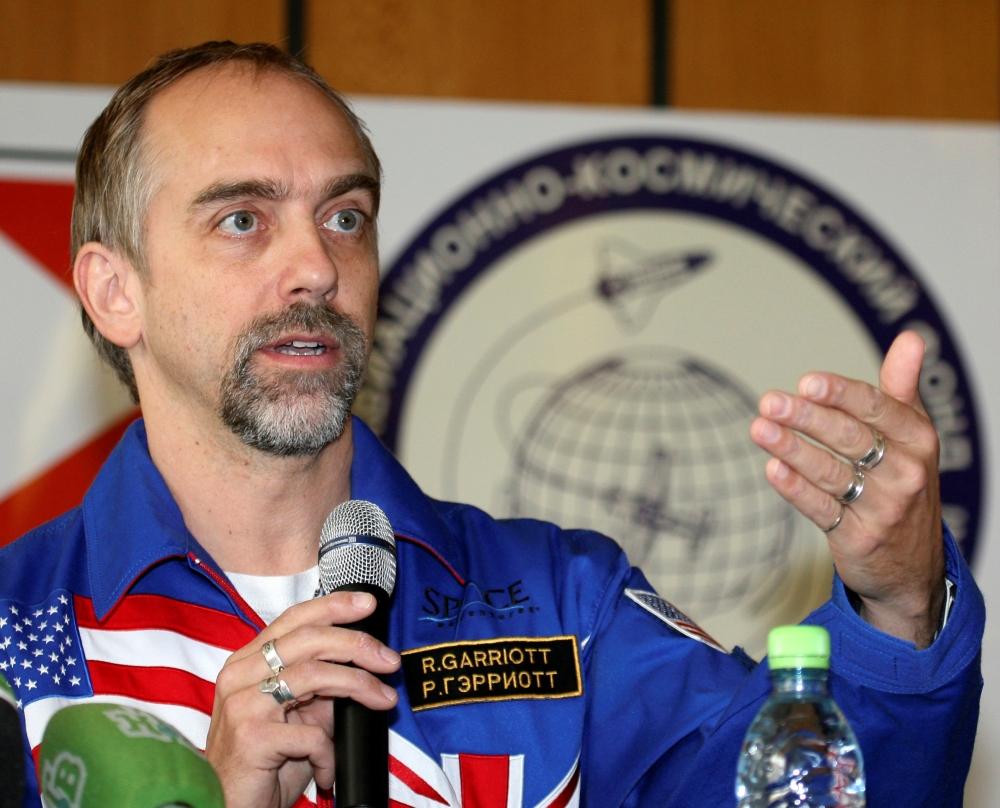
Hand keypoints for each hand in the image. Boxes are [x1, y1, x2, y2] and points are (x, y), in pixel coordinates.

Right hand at [206, 592, 400, 807]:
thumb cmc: (263, 765)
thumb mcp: (297, 718)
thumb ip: (322, 689)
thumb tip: (363, 666)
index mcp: (247, 663)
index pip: (294, 619)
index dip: (333, 606)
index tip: (368, 604)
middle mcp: (239, 675)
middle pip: (309, 640)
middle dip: (357, 644)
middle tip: (389, 660)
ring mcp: (242, 704)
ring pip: (314, 674)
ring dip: (359, 685)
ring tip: (383, 700)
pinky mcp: (251, 737)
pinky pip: (310, 734)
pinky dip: (329, 752)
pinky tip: (329, 768)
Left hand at [750, 331, 944, 648]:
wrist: (914, 565)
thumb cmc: (903, 481)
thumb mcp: (913, 434)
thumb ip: (901, 386)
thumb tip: (910, 337)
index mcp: (918, 439)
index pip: (877, 409)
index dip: (840, 394)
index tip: (807, 382)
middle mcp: (905, 473)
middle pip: (850, 438)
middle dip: (807, 418)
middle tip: (770, 401)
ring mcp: (883, 508)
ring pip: (831, 473)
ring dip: (791, 449)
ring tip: (759, 428)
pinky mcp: (858, 537)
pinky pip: (822, 509)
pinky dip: (795, 489)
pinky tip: (772, 470)